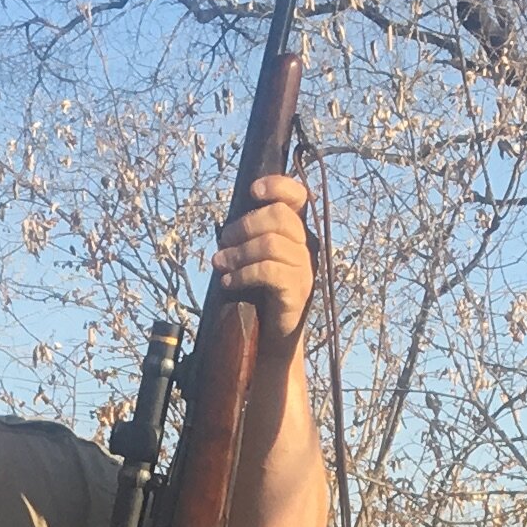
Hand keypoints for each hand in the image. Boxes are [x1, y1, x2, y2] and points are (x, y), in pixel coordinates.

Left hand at [213, 173, 313, 343]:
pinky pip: (269, 271)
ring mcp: (304, 270)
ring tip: (220, 264)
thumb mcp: (254, 260)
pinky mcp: (296, 292)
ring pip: (271, 244)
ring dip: (238, 252)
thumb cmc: (259, 296)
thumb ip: (249, 239)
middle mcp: (305, 247)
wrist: (271, 340)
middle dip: (245, 224)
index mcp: (296, 234)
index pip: (298, 197)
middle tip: (224, 241)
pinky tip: (229, 282)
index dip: (278, 186)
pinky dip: (243, 273)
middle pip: (280, 216)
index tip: (253, 191)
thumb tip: (226, 226)